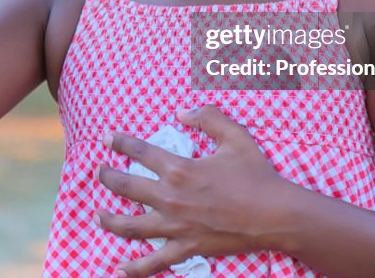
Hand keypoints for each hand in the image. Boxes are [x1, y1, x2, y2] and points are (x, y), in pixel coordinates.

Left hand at [95, 106, 298, 277]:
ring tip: (98, 215)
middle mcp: (170, 198)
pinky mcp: (187, 248)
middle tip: (100, 171)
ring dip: (109, 220)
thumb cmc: (256, 175)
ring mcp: (176, 227)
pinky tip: (120, 269)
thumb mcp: (235, 136)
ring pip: (130, 226)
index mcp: (179, 169)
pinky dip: (135, 268)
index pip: (139, 151)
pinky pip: (154, 262)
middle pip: (126, 186)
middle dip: (107, 177)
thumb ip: (208, 117)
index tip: (107, 138)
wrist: (276, 215)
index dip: (119, 142)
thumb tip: (181, 112)